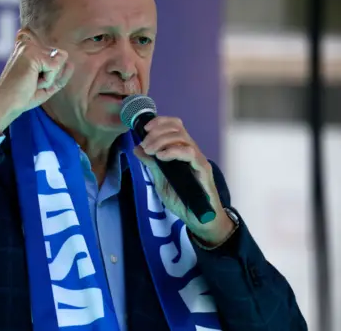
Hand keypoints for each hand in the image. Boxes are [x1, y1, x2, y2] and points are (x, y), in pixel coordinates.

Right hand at [0, 30, 73, 132]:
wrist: (6, 104)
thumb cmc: (22, 97)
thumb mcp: (46, 84)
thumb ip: (60, 73)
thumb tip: (70, 62)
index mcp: (29, 49)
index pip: (57, 58)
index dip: (51, 76)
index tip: (32, 83)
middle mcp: (28, 44)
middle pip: (61, 58)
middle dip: (51, 76)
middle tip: (31, 84)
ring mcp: (29, 47)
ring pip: (59, 62)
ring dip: (49, 79)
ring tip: (31, 83)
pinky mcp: (32, 54)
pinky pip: (54, 68)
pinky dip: (47, 80)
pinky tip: (31, 82)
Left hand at [133, 116, 235, 245]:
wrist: (199, 219)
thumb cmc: (183, 199)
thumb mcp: (161, 180)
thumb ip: (151, 164)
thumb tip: (137, 148)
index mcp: (181, 150)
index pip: (174, 126)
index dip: (160, 122)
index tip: (145, 128)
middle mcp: (191, 151)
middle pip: (177, 128)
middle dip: (157, 132)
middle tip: (145, 145)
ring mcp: (197, 159)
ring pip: (182, 137)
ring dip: (162, 140)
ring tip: (150, 151)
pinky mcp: (203, 169)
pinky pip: (190, 153)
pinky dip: (173, 151)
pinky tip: (161, 156)